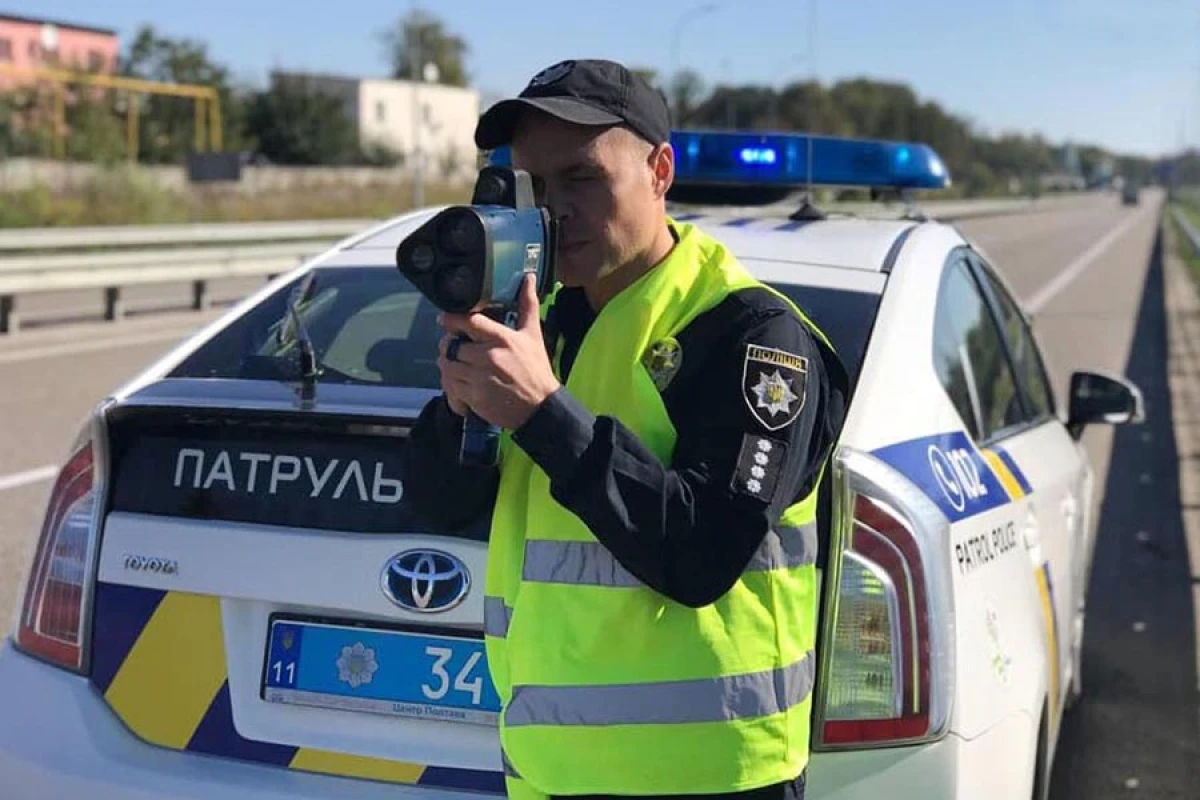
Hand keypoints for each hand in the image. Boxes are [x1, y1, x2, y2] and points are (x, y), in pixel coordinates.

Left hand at [436, 274, 560, 429]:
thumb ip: (528, 305)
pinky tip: (459, 381)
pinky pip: (450, 386)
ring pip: (447, 365)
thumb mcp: (533, 335)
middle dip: (448, 344)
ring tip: (454, 363)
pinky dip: (450, 383)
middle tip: (452, 345)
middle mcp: (488, 356)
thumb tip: (529, 278)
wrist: (540, 407)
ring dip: (447, 363)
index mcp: (502, 339)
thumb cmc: (536, 369)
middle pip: (451, 344)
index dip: (451, 318)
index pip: (468, 322)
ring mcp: (479, 378)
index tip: (444, 318)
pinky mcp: (474, 397)